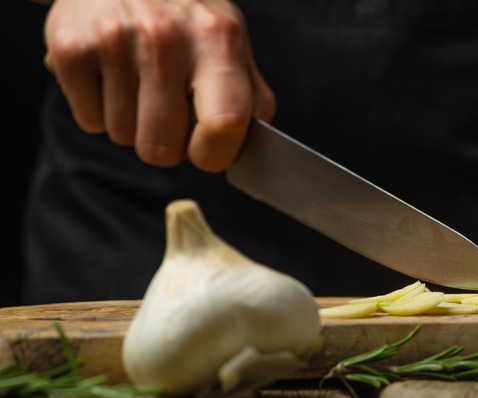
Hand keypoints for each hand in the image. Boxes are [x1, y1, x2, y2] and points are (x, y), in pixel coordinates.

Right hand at [43, 0, 274, 171]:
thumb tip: (258, 145)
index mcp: (217, 38)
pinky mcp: (71, 48)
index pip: (224, 124)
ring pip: (123, 137)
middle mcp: (165, 37)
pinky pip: (90, 122)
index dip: (214, 154)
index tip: (206, 150)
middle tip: (168, 112)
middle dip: (166, 144)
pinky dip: (100, 110)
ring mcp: (114, 40)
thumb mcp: (229, 38)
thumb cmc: (185, 14)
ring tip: (138, 81)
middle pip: (161, 148)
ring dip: (133, 123)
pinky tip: (112, 75)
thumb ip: (250, 94)